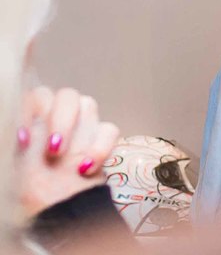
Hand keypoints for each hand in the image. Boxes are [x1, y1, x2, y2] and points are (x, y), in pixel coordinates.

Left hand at [16, 86, 120, 218]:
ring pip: (89, 105)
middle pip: (67, 95)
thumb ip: (18, 147)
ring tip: (66, 159)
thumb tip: (21, 134)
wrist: (58, 220)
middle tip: (52, 149)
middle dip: (60, 119)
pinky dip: (99, 148)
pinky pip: (109, 130)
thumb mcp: (15, 171)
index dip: (31, 112)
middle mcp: (59, 121)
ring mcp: (83, 130)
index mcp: (35, 122)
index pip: (37, 96)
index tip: (23, 139)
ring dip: (77, 130)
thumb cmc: (30, 196)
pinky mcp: (104, 144)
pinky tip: (84, 169)